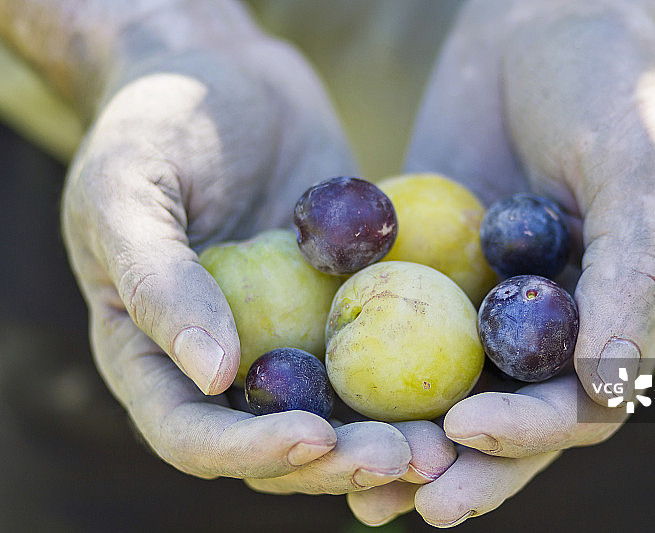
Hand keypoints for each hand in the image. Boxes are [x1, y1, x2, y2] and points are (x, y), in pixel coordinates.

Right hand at [61, 2, 414, 491]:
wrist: (225, 75)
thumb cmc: (155, 122)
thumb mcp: (130, 188)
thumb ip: (157, 280)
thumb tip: (212, 375)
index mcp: (154, 355)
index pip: (192, 435)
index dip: (252, 450)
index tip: (317, 437)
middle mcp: (225, 362)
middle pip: (278, 443)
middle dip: (341, 462)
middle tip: (410, 456)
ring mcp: (288, 336)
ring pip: (340, 413)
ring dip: (392, 438)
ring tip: (449, 442)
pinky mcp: (342, 304)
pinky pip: (382, 348)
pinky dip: (420, 375)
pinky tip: (470, 378)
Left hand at [351, 0, 654, 524]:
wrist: (549, 14)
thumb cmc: (615, 81)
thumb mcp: (640, 165)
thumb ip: (633, 272)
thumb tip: (613, 382)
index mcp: (617, 317)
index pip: (576, 407)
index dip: (525, 434)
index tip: (462, 433)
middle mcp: (550, 324)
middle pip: (504, 418)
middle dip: (455, 463)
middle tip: (395, 495)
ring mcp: (486, 298)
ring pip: (444, 387)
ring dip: (401, 436)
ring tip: (345, 473)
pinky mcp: (434, 266)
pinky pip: (397, 322)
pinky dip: (366, 363)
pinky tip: (319, 391)